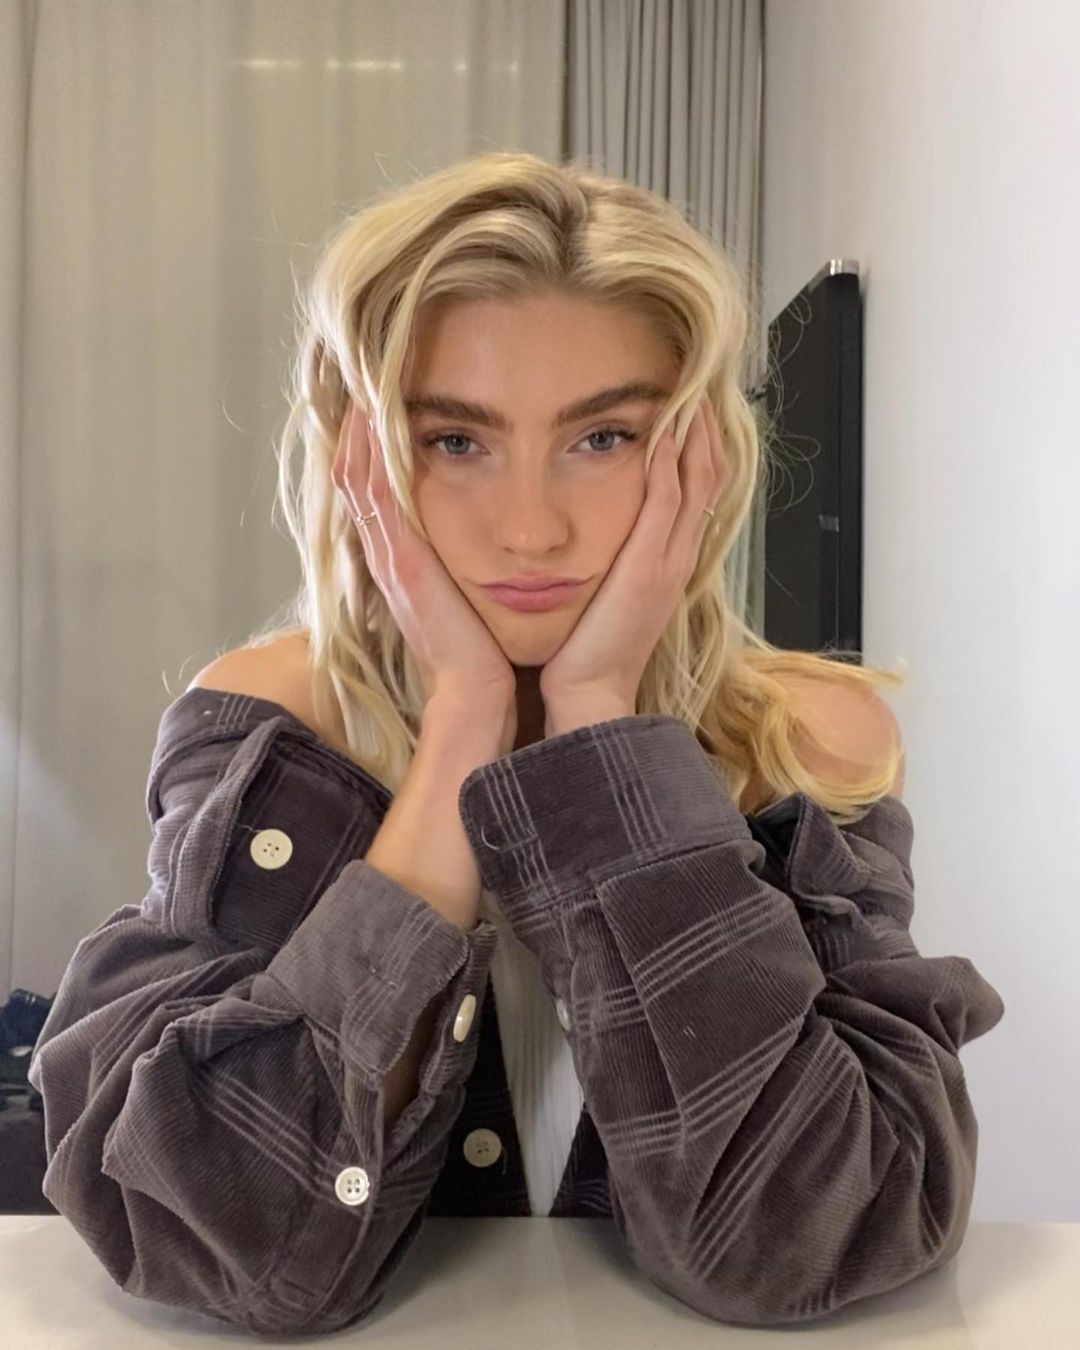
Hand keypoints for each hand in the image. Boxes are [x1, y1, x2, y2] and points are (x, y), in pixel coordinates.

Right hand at [332, 401, 517, 744]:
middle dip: (355, 423)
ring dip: (357, 427)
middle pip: (354, 472)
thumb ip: (465, 562)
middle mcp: (388, 553)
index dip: (369, 442)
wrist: (478, 698)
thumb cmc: (482, 651)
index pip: (375, 486)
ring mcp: (389, 558)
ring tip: (361, 377)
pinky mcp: (401, 564)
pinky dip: (372, 455)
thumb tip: (485, 533)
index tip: (379, 395)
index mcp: (404, 558)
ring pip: (357, 476)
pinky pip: (378, 497)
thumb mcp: (468, 594)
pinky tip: (374, 416)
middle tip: (359, 370)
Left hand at [539, 395, 728, 712]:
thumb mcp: (609, 593)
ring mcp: (669, 561)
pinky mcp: (649, 567)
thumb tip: (603, 532)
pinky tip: (663, 431)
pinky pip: (667, 502)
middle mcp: (679, 556)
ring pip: (699, 482)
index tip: (691, 405)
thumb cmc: (588, 648)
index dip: (701, 444)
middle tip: (700, 383)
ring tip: (691, 390)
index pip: (700, 489)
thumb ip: (613, 559)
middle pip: (711, 476)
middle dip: (708, 427)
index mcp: (670, 560)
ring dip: (696, 433)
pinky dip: (670, 463)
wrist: (590, 692)